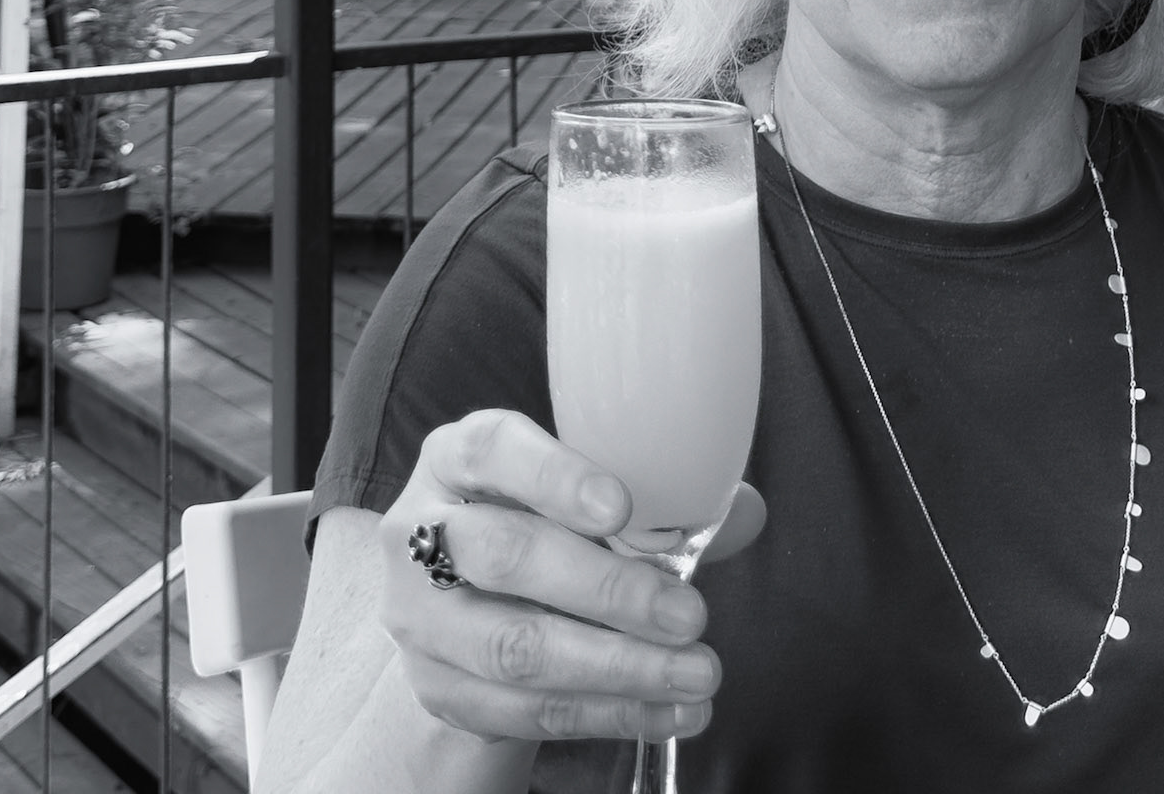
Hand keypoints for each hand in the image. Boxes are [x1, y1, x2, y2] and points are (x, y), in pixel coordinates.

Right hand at [378, 408, 764, 746]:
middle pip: (506, 554)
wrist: (466, 602)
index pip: (493, 451)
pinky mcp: (436, 687)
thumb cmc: (538, 526)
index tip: (622, 508)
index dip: (556, 477)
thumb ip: (655, 497)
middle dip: (608, 590)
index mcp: (457, 456)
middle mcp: (422, 528)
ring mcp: (420, 616)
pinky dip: (605, 713)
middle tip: (689, 614)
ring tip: (695, 673)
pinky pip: (522, 711)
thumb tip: (743, 509)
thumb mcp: (578, 493)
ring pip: (513, 646)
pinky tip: (665, 709)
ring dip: (617, 667)